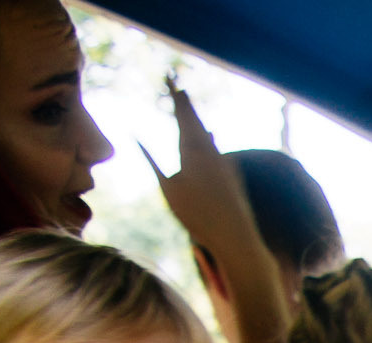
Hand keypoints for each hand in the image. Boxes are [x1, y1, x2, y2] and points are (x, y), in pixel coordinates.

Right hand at [142, 83, 260, 260]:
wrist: (236, 235)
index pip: (182, 115)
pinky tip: (211, 134)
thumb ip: (152, 161)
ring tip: (189, 103)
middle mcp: (210, 150)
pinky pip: (218, 148)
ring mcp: (224, 161)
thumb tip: (135, 139)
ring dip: (197, 118)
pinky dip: (210, 138)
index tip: (170, 79)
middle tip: (178, 85)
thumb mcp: (167, 188)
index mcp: (192, 149)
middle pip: (195, 121)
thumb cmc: (196, 215)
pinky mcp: (233, 174)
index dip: (176, 97)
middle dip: (185, 103)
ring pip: (207, 133)